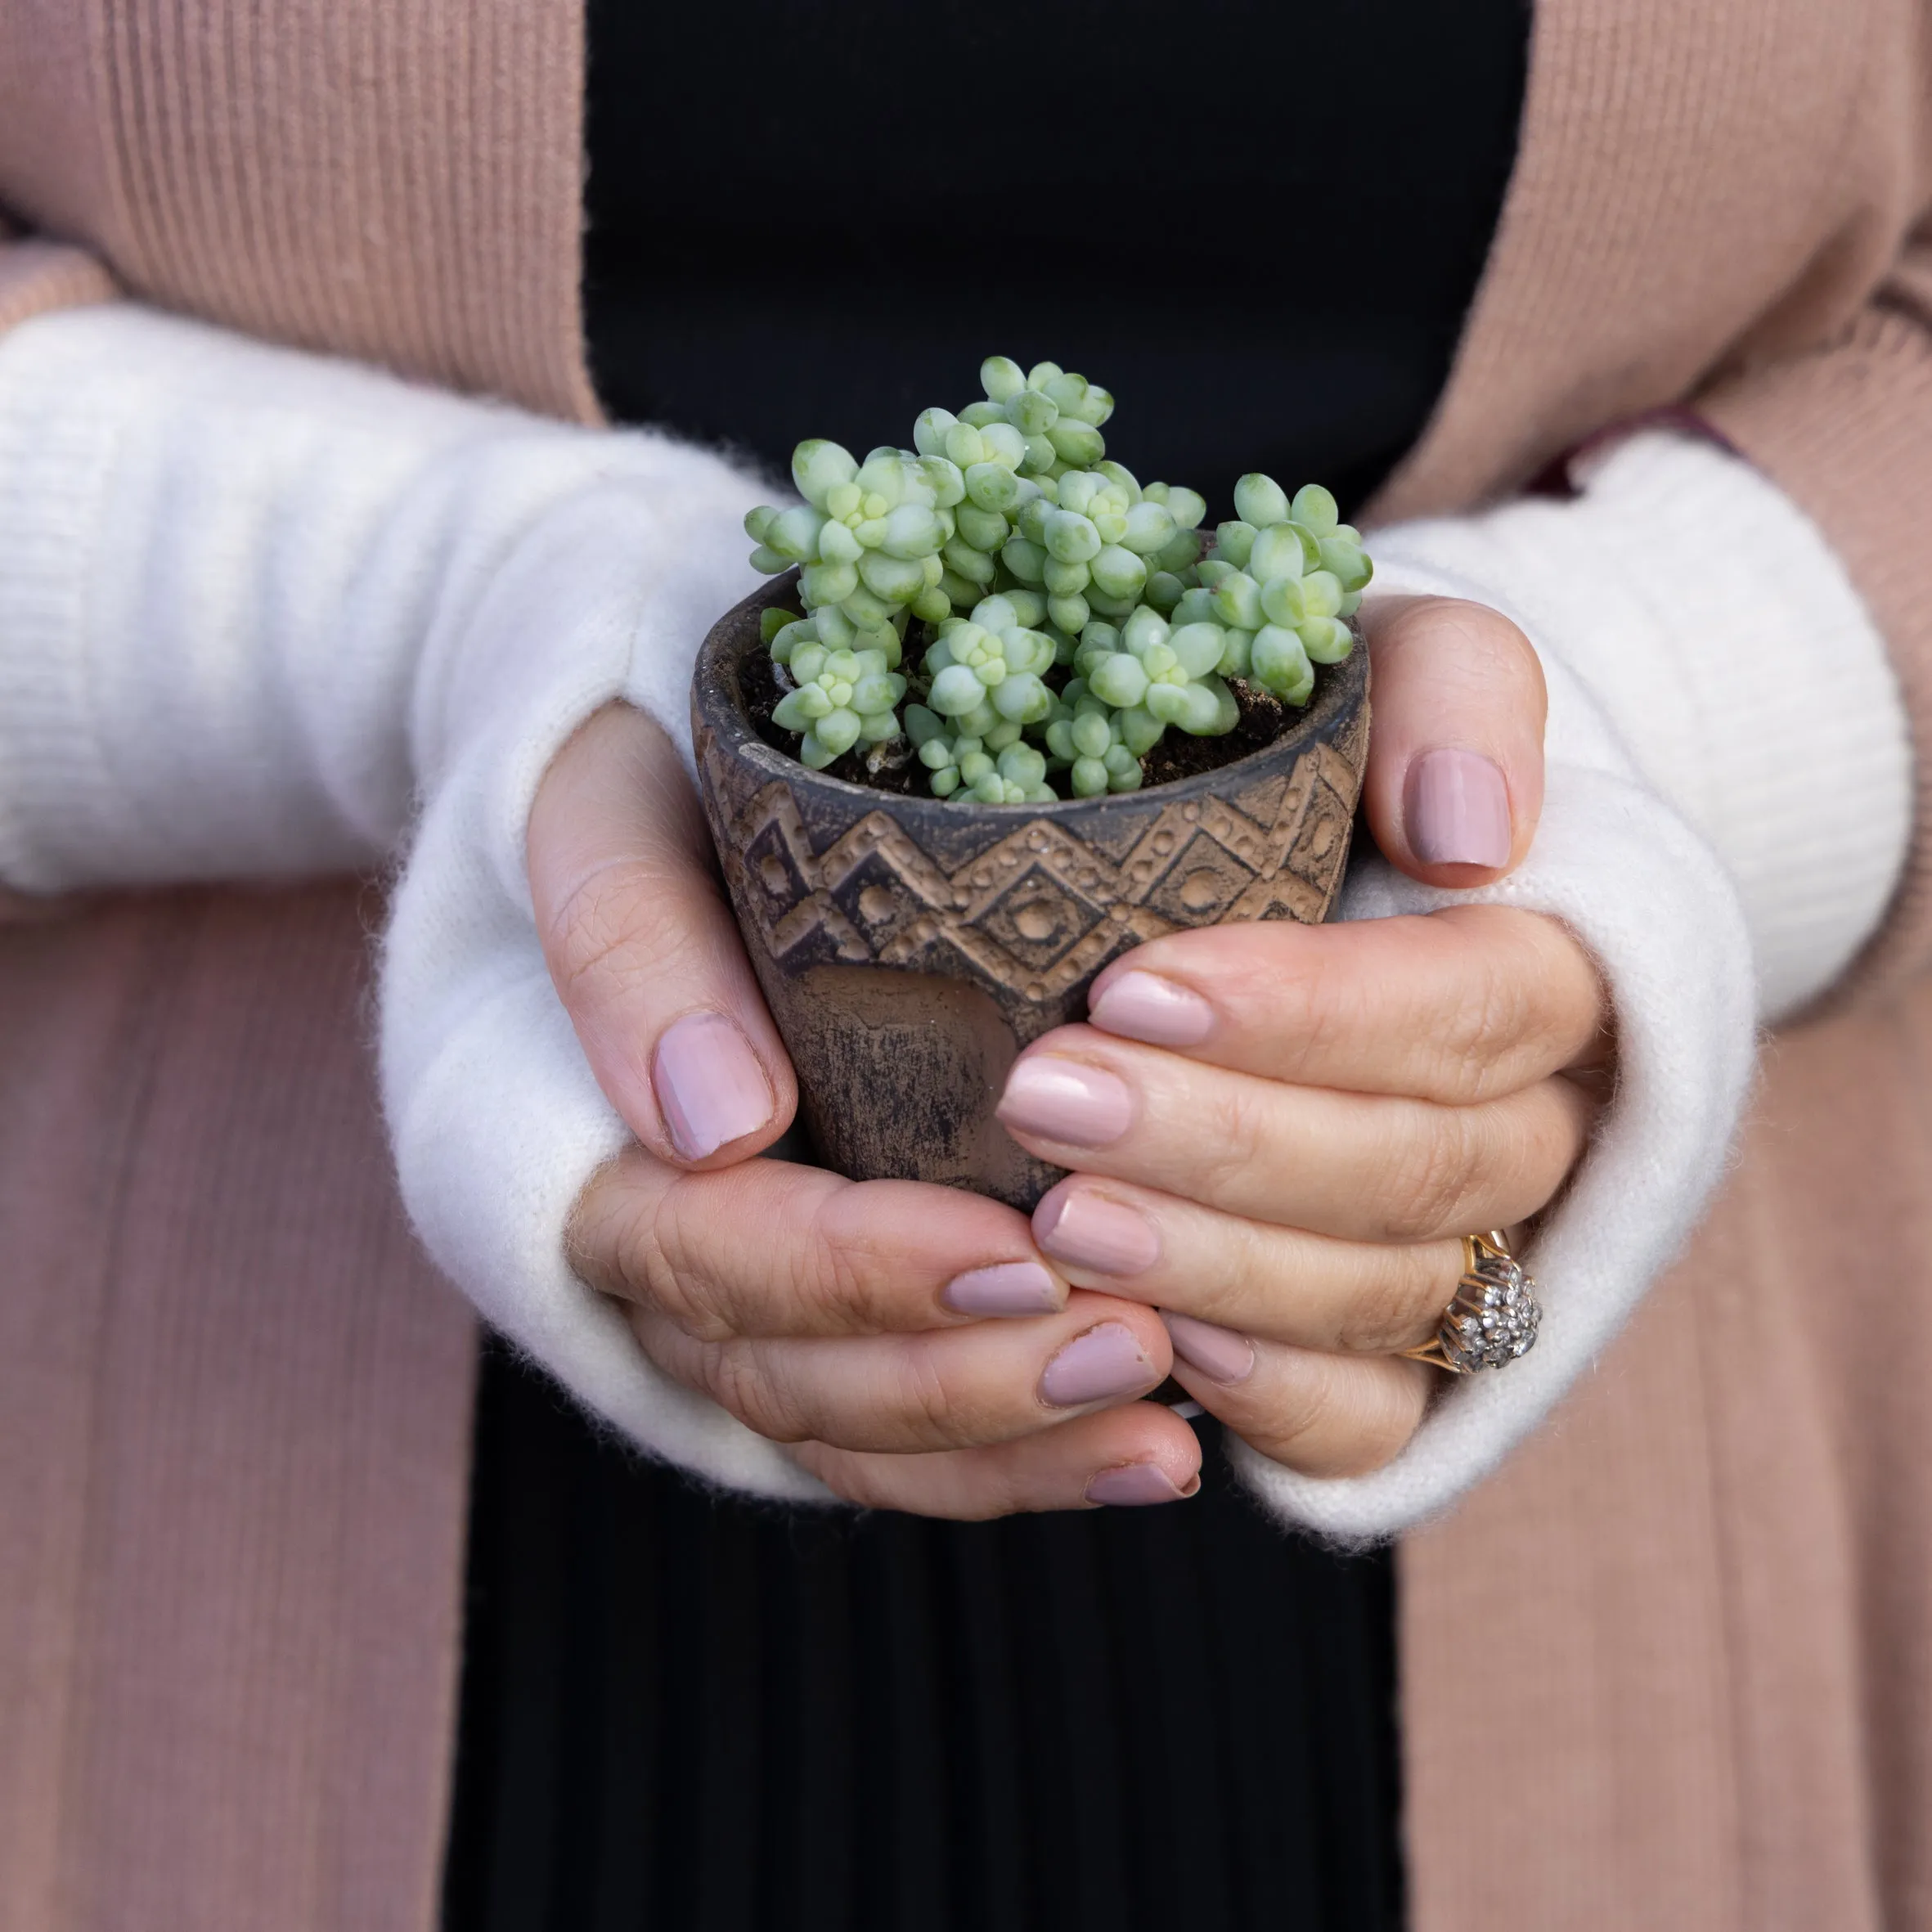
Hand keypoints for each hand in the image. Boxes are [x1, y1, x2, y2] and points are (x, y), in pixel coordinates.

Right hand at [531, 703, 1200, 1515]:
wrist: (657, 785)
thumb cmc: (637, 774)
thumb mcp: (607, 806)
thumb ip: (630, 941)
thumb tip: (709, 1119)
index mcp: (592, 1146)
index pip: (704, 1253)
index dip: (850, 1270)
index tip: (1009, 1248)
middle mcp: (663, 1256)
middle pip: (789, 1374)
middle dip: (960, 1377)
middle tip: (1132, 1338)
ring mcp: (746, 1302)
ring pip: (852, 1429)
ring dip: (1007, 1438)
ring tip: (1163, 1418)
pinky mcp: (830, 1313)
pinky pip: (904, 1429)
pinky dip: (1017, 1454)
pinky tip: (1149, 1444)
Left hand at [998, 597, 1609, 1475]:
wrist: (1339, 863)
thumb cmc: (1344, 757)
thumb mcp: (1397, 665)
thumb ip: (1455, 693)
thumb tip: (1464, 833)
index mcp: (1553, 963)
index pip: (1466, 1004)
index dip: (1307, 1011)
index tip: (1132, 983)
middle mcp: (1538, 1125)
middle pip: (1418, 1166)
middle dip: (1223, 1143)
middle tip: (1043, 1099)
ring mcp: (1483, 1251)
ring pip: (1387, 1296)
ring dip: (1216, 1267)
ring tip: (1057, 1225)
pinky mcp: (1413, 1352)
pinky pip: (1377, 1414)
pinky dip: (1276, 1396)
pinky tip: (1155, 1349)